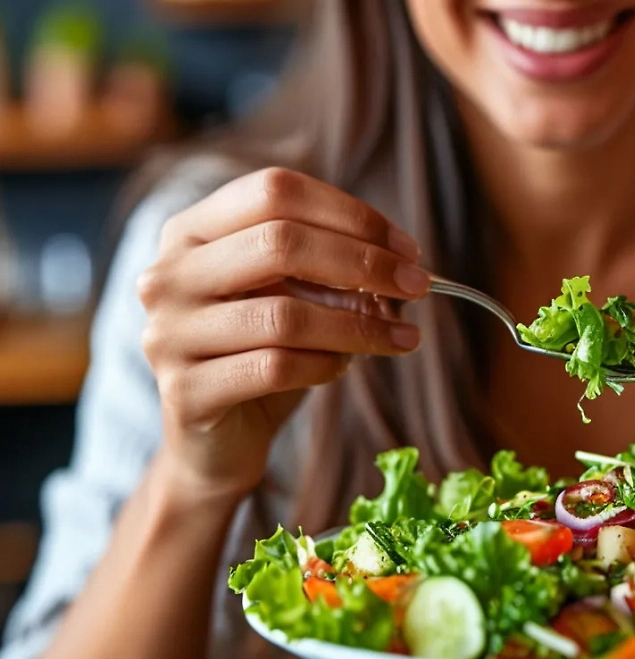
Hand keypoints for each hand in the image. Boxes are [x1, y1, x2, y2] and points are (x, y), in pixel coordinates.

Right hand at [138, 167, 428, 496]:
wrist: (215, 442)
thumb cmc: (261, 354)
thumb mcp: (296, 297)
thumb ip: (334, 270)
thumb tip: (404, 264)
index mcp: (191, 231)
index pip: (275, 191)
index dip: (350, 214)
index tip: (407, 247)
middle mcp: (167, 274)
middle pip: (280, 242)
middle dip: (364, 263)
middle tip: (418, 286)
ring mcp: (168, 334)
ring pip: (284, 314)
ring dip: (359, 325)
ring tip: (402, 337)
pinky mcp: (186, 393)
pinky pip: (275, 368)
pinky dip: (325, 364)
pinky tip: (344, 367)